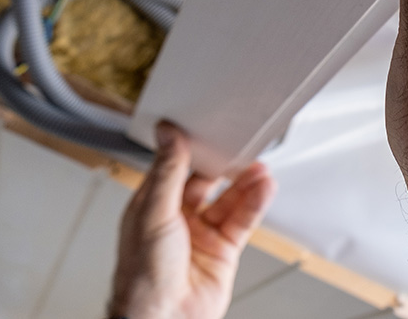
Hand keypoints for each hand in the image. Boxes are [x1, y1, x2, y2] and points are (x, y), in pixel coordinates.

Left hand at [110, 122, 275, 318]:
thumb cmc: (143, 278)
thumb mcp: (154, 214)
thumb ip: (167, 172)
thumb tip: (168, 136)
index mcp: (152, 208)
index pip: (174, 169)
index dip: (190, 150)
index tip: (205, 129)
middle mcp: (177, 220)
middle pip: (206, 183)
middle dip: (223, 166)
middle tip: (240, 145)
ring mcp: (202, 236)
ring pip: (229, 201)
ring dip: (245, 184)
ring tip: (260, 168)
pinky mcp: (224, 251)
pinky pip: (243, 221)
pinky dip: (256, 203)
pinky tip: (264, 188)